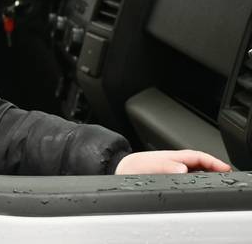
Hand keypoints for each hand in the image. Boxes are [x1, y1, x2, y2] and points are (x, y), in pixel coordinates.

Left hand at [115, 149, 231, 174]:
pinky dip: (195, 183)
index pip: (199, 157)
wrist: (119, 171)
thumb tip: (183, 170)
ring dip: (206, 177)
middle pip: (201, 165)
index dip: (214, 162)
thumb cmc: (132, 167)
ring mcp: (173, 171)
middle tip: (226, 178)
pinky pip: (187, 180)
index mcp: (173, 156)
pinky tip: (197, 189)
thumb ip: (166, 167)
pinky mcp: (169, 179)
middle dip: (214, 170)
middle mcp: (175, 163)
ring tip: (215, 183)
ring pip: (195, 173)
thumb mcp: (149, 166)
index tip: (225, 169)